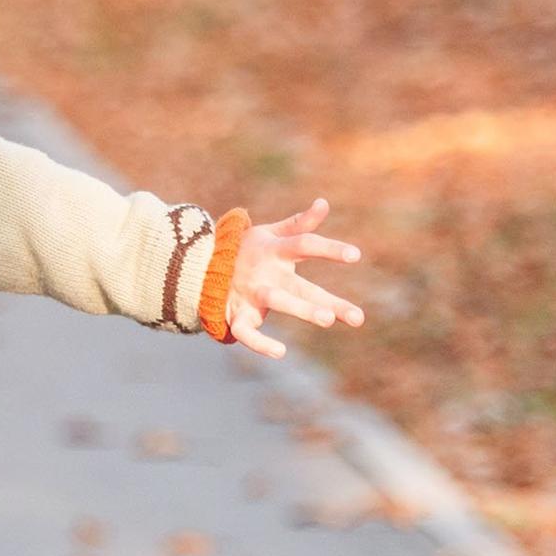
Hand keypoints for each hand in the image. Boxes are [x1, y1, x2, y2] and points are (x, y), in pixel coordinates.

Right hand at [224, 198, 368, 358]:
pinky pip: (245, 332)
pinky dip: (258, 343)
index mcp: (275, 251)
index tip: (356, 256)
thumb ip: (299, 223)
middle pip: (299, 285)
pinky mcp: (236, 315)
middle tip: (356, 317)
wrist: (199, 267)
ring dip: (301, 310)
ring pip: (276, 302)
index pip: (304, 245)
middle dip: (325, 300)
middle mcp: (265, 273)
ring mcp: (250, 294)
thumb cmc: (247, 250)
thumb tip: (324, 203)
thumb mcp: (270, 233)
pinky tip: (280, 352)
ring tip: (329, 320)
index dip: (329, 249)